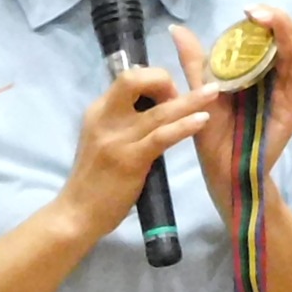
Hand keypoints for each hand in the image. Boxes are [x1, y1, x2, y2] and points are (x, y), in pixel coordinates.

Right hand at [55, 66, 214, 241]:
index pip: (127, 78)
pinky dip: (185, 125)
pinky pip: (162, 136)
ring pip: (158, 110)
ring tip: (213, 92)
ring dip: (189, 99)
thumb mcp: (102, 140)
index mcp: (99, 111)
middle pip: (135, 79)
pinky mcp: (130, 160)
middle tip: (181, 93)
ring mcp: (117, 139)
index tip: (168, 94)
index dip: (152, 79)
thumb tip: (150, 108)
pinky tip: (203, 120)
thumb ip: (122, 123)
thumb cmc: (94, 180)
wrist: (77, 214)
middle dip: (164, 78)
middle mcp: (105, 118)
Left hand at [172, 6, 291, 221]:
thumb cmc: (212, 134)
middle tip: (254, 11)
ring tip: (269, 17)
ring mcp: (285, 93)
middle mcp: (273, 79)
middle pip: (285, 38)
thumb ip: (195, 61)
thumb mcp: (199, 91)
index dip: (261, 17)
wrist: (221, 172)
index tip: (246, 9)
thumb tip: (177, 28)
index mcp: (254, 71)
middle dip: (274, 18)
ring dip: (286, 31)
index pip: (265, 36)